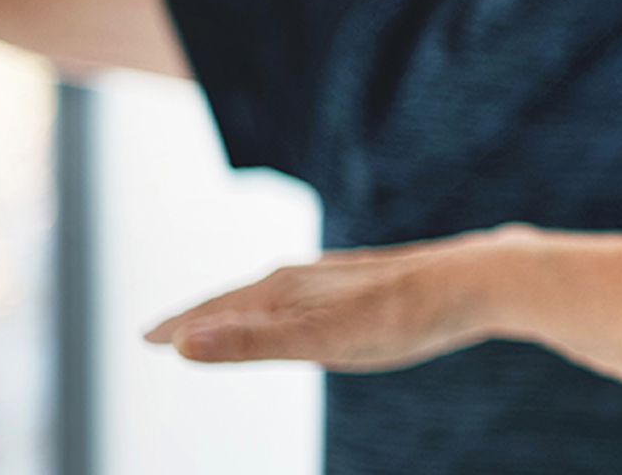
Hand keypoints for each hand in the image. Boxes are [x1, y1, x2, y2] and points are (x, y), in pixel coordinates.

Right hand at [143, 227, 528, 372]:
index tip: (144, 337)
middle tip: (165, 332)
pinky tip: (304, 310)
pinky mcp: (366, 284)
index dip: (180, 327)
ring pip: (273, 295)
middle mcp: (304, 275)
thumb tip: (181, 345)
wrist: (477, 281)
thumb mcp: (320, 339)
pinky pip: (307, 296)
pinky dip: (283, 307)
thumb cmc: (400, 316)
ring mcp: (336, 278)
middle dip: (200, 318)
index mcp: (285, 289)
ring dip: (239, 310)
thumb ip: (251, 343)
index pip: (216, 310)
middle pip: (238, 299)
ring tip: (221, 321)